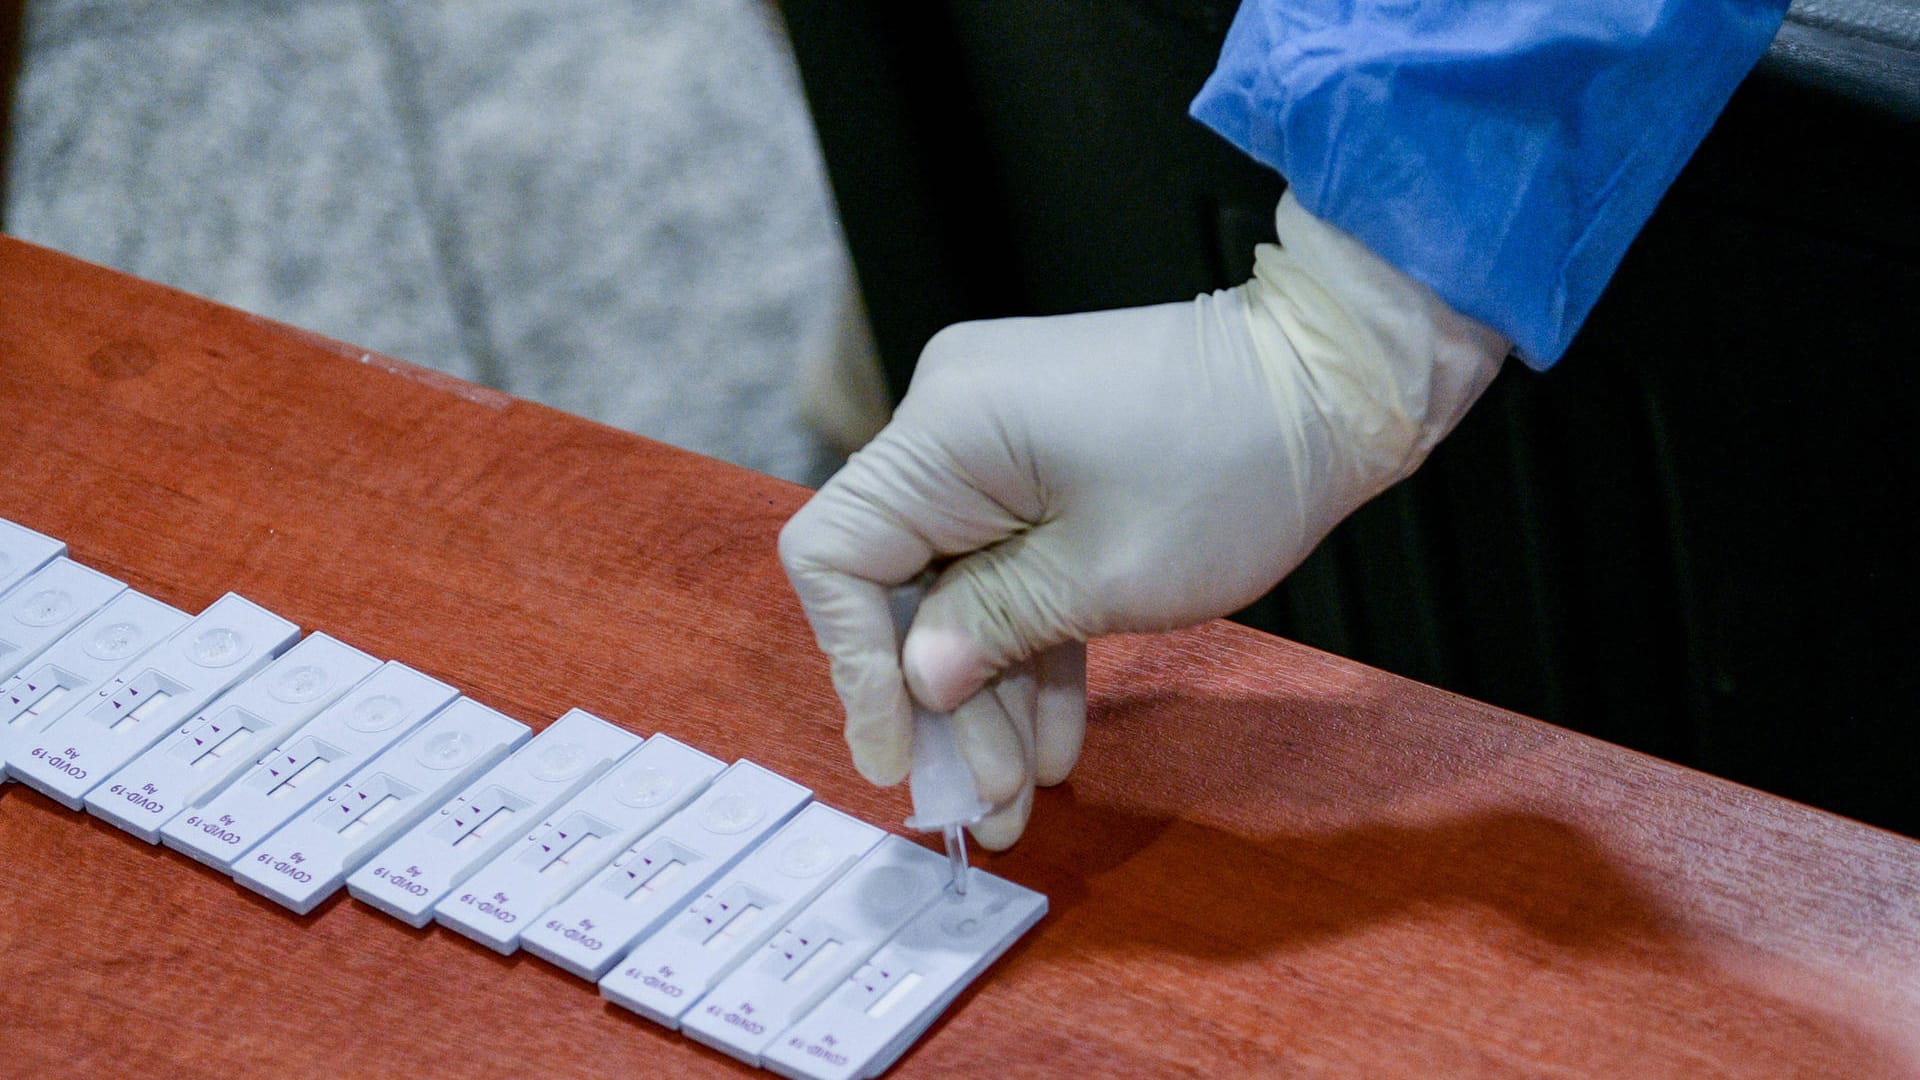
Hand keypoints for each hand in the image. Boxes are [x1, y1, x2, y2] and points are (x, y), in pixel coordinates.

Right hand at [779, 191, 1508, 847]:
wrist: (1333, 378)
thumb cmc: (1231, 467)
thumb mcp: (1111, 575)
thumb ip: (997, 631)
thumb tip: (917, 682)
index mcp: (946, 429)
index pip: (835, 555)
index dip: (853, 666)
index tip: (897, 758)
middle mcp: (950, 424)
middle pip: (899, 584)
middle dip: (939, 703)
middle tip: (976, 806)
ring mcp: (995, 442)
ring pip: (959, 588)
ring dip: (990, 693)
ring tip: (1017, 801)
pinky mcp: (1041, 464)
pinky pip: (1009, 565)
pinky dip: (1029, 645)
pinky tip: (1051, 741)